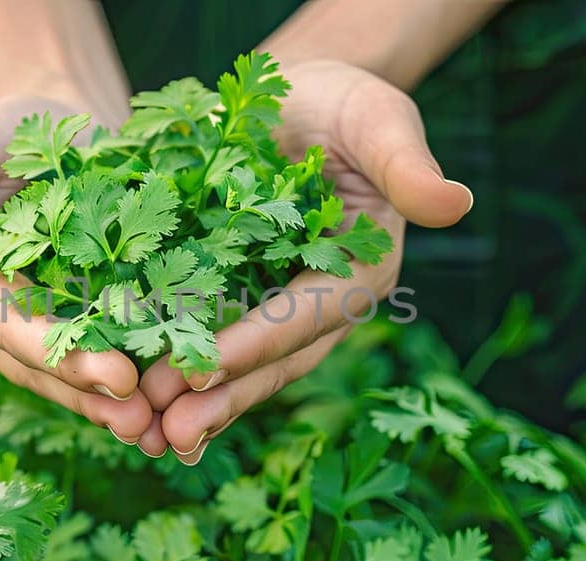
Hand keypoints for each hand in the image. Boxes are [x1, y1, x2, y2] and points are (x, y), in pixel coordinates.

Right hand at [0, 95, 163, 455]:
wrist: (69, 118)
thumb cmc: (4, 132)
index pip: (10, 331)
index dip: (58, 357)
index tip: (112, 376)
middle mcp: (12, 318)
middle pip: (54, 365)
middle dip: (99, 394)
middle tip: (147, 417)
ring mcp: (63, 320)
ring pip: (90, 372)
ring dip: (129, 403)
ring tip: (174, 427)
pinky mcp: (110, 310)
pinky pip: (131, 347)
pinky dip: (159, 372)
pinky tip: (198, 390)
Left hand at [137, 60, 473, 464]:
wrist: (297, 98)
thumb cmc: (344, 102)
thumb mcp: (377, 117)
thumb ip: (405, 163)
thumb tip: (455, 202)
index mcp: (362, 273)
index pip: (308, 315)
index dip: (256, 343)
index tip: (203, 367)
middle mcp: (319, 306)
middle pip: (271, 361)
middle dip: (219, 397)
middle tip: (166, 433)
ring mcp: (274, 310)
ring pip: (236, 368)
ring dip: (192, 404)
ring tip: (143, 437)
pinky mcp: (233, 301)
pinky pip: (203, 344)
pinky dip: (173, 377)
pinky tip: (130, 406)